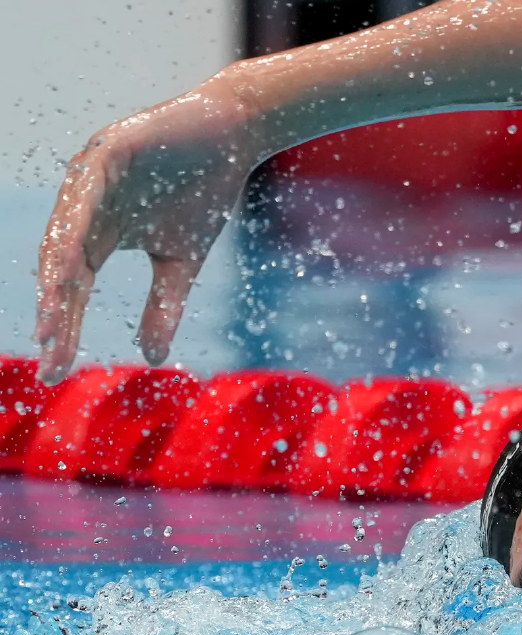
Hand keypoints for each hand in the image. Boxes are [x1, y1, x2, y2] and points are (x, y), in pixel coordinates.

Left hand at [36, 75, 255, 383]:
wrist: (232, 136)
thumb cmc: (205, 192)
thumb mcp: (182, 261)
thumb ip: (164, 306)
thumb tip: (151, 358)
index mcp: (98, 236)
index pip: (73, 290)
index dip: (65, 329)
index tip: (56, 371)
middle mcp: (84, 209)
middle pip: (60, 268)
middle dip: (54, 310)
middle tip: (49, 348)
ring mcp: (90, 179)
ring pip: (64, 233)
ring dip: (55, 275)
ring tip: (50, 314)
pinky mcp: (105, 153)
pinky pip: (84, 196)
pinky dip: (74, 228)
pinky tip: (67, 262)